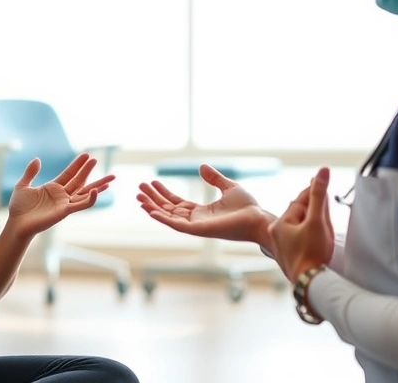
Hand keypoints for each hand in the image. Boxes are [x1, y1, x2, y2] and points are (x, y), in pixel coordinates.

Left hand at [6, 153, 114, 238]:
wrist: (16, 223)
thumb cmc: (19, 208)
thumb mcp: (23, 185)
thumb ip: (30, 172)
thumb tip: (37, 159)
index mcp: (53, 188)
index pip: (69, 174)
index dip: (77, 164)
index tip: (86, 155)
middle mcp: (62, 196)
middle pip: (80, 181)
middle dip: (88, 171)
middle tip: (96, 159)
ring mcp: (65, 204)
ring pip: (85, 193)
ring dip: (98, 185)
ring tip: (110, 178)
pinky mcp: (65, 212)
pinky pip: (81, 204)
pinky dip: (90, 199)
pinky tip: (97, 190)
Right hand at [136, 164, 272, 245]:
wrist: (258, 219)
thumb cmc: (248, 208)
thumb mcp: (228, 187)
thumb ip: (214, 179)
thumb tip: (201, 166)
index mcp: (201, 212)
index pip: (177, 202)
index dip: (163, 193)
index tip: (152, 183)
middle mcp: (196, 220)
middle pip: (168, 209)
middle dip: (153, 199)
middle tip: (138, 189)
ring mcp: (196, 226)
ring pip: (168, 217)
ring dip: (152, 208)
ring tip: (138, 198)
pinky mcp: (199, 230)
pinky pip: (176, 225)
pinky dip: (162, 218)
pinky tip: (150, 211)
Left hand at [268, 167, 334, 282]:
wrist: (312, 284)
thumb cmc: (313, 253)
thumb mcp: (317, 221)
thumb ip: (319, 196)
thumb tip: (322, 171)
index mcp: (280, 225)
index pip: (299, 202)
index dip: (312, 191)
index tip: (319, 180)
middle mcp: (278, 235)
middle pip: (299, 214)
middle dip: (312, 205)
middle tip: (322, 192)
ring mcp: (284, 248)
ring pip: (300, 227)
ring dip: (312, 220)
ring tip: (322, 213)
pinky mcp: (293, 258)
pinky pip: (302, 239)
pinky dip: (310, 233)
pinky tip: (318, 235)